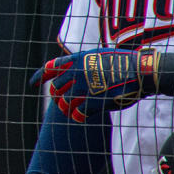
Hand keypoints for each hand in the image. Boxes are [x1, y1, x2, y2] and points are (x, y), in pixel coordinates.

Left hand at [31, 47, 158, 122]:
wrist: (140, 71)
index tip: (32, 83)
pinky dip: (77, 117)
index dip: (39, 76)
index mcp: (76, 60)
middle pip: (55, 88)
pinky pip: (78, 113)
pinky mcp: (93, 102)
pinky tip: (80, 118)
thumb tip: (74, 69)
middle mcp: (76, 73)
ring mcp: (83, 88)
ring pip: (63, 103)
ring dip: (64, 108)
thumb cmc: (124, 63)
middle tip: (59, 100)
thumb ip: (84, 62)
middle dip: (56, 95)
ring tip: (68, 111)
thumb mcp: (98, 55)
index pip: (49, 67)